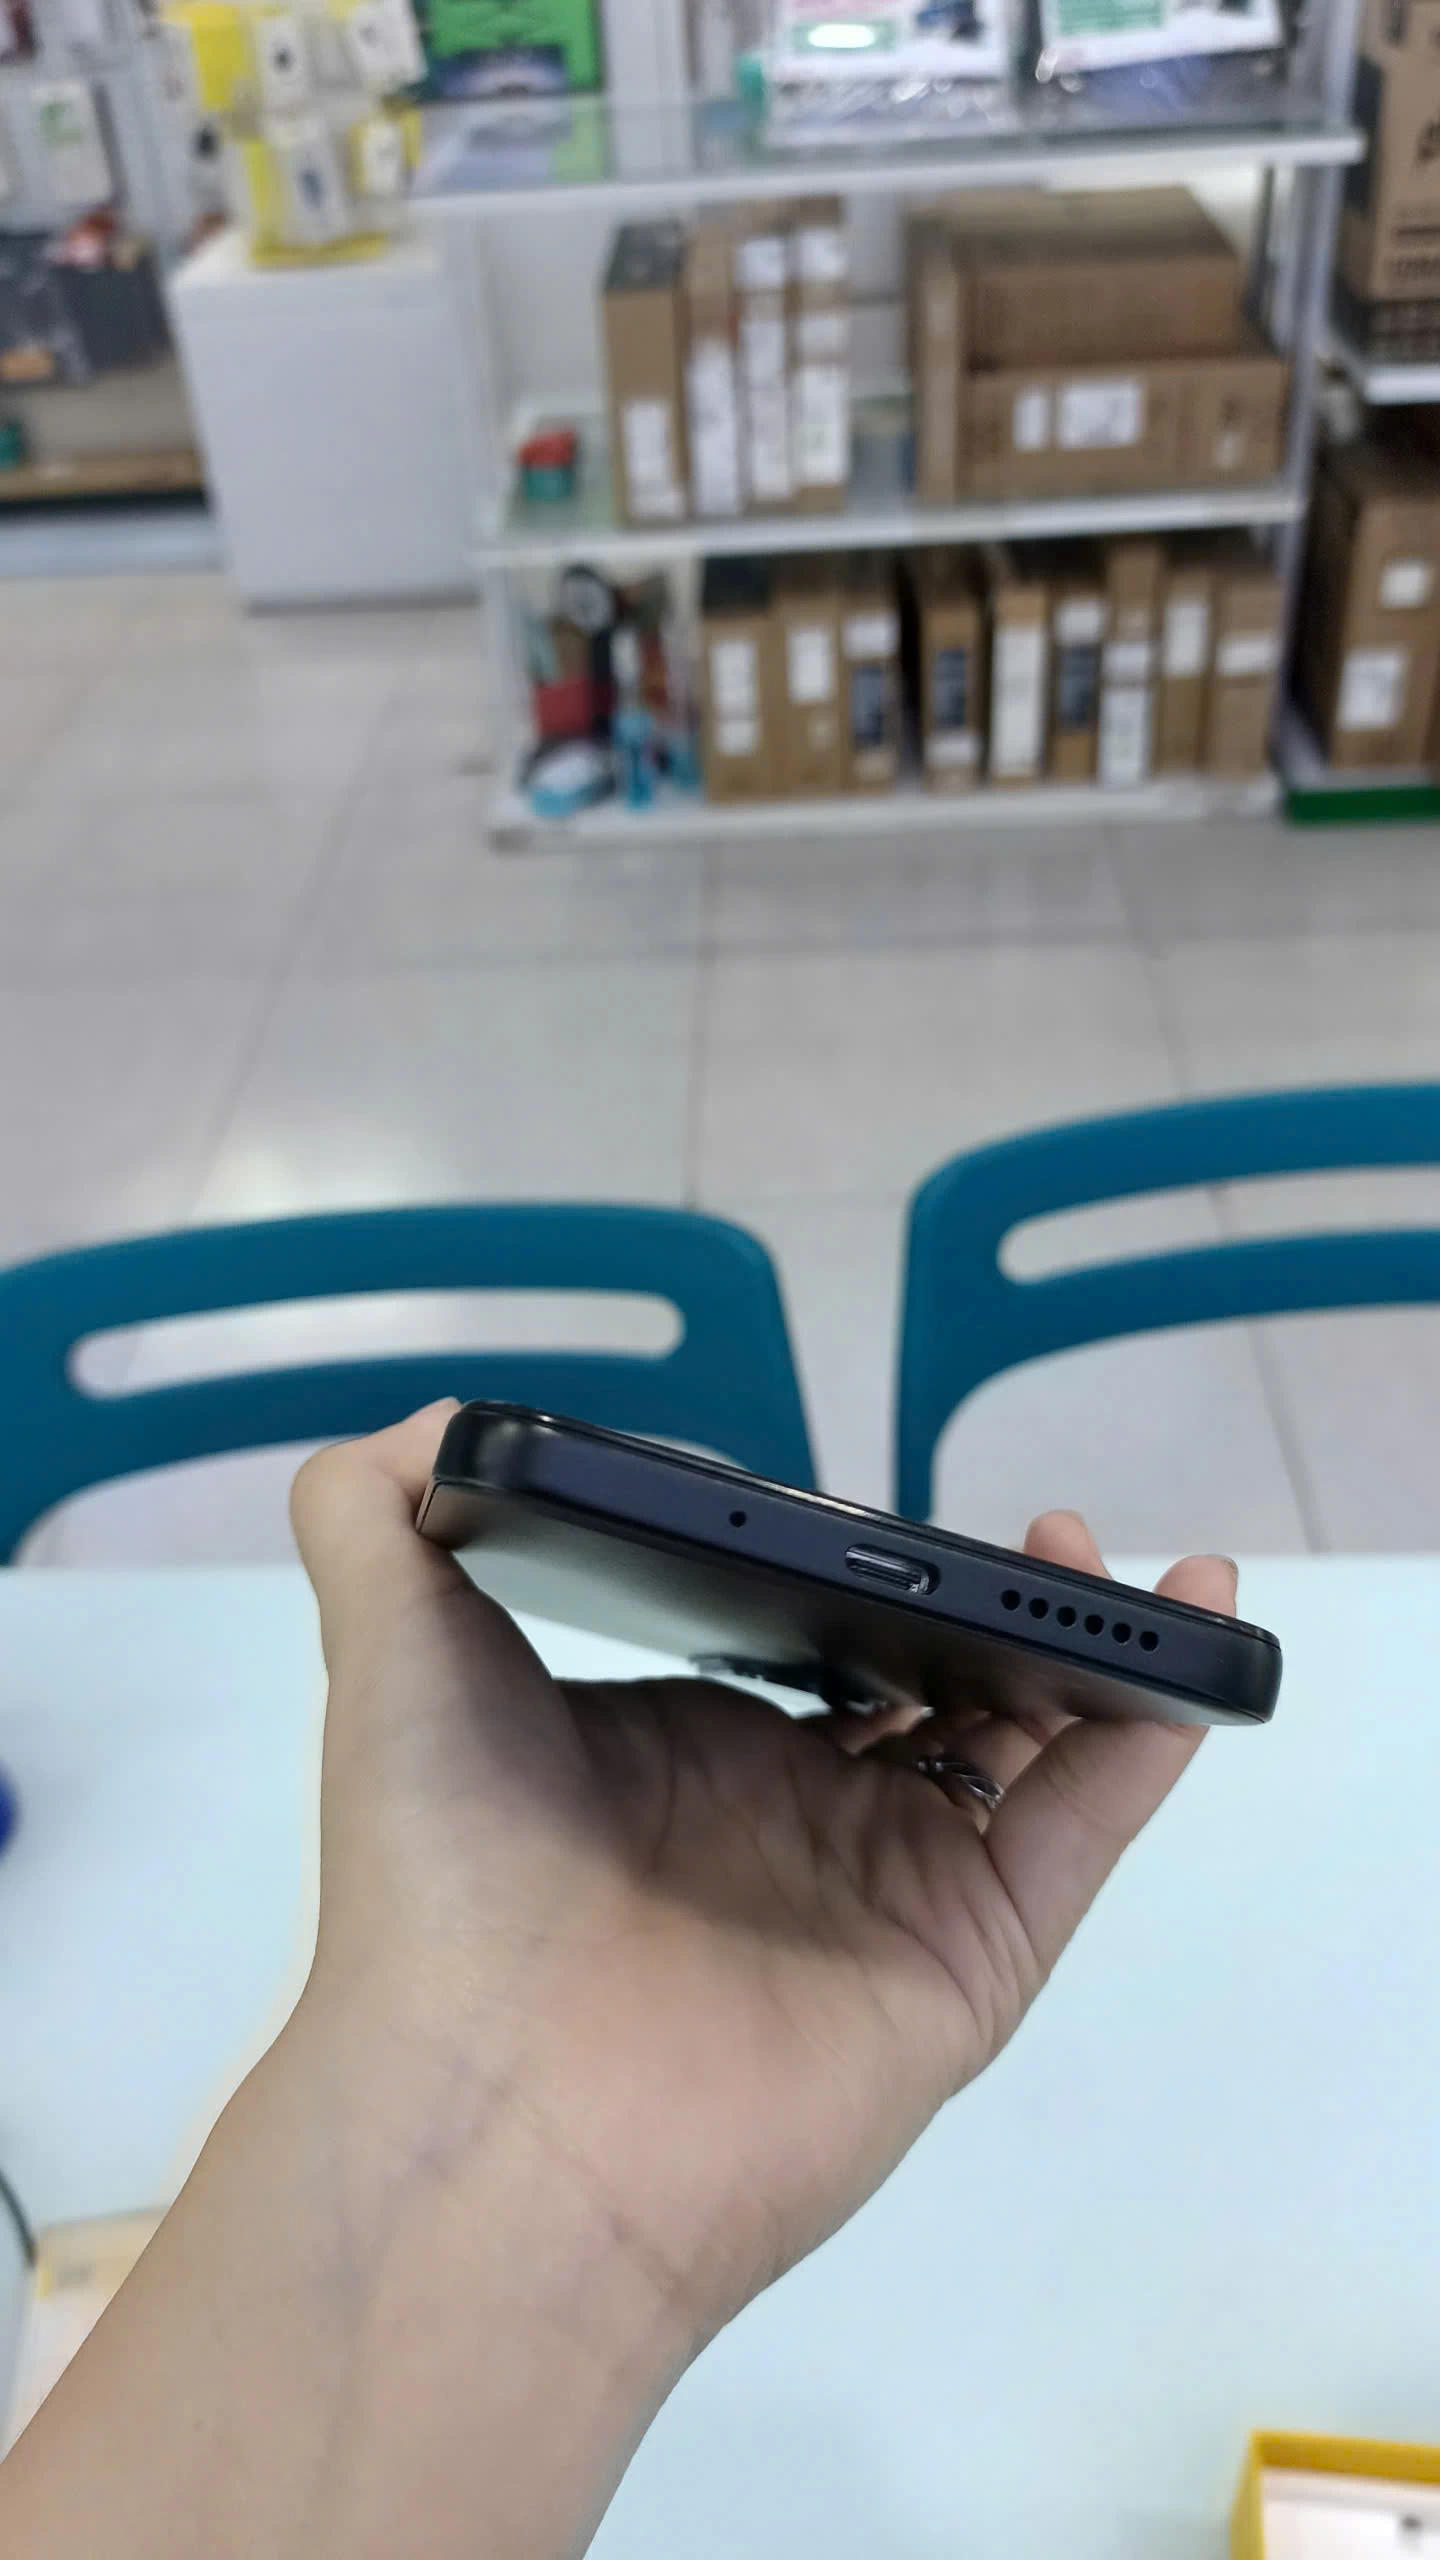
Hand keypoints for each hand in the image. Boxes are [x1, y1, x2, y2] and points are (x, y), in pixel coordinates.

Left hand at [291, 1403, 1235, 2352]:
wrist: (496, 2114)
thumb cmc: (447, 1868)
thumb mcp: (390, 1652)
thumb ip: (384, 1518)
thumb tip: (448, 1420)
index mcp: (684, 1750)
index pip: (798, 1645)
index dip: (861, 1571)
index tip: (897, 1502)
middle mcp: (792, 1822)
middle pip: (930, 1693)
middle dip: (987, 1610)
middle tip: (1036, 1533)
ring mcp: (887, 1897)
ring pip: (1022, 1754)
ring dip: (1084, 1653)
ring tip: (1115, 1562)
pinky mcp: (966, 1967)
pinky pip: (1074, 1840)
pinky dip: (1143, 1749)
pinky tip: (1175, 1654)